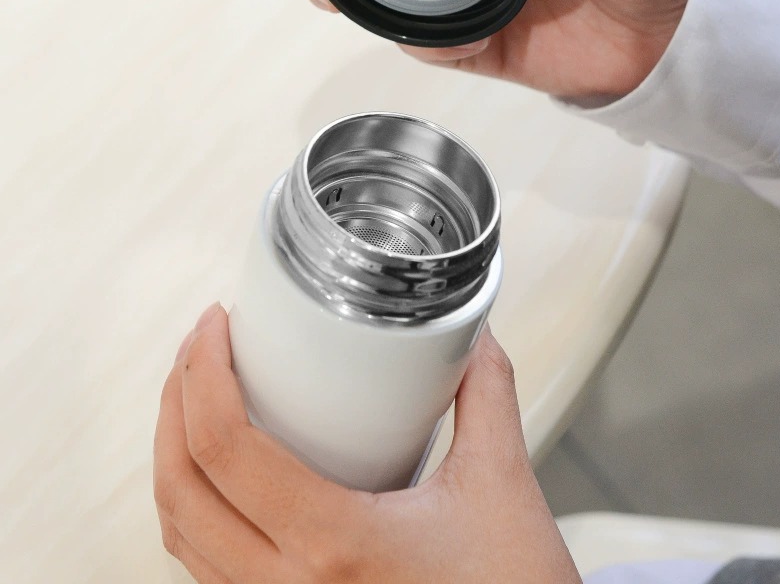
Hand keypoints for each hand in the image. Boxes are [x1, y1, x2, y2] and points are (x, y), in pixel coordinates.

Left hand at [154, 303, 580, 582]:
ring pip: (180, 533)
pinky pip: (204, 565)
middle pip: (180, 486)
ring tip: (196, 394)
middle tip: (199, 346)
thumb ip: (487, 396)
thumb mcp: (503, 484)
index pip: (227, 447)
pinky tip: (220, 470)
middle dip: (174, 401)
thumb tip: (470, 338)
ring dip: (173, 453)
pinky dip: (192, 504)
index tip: (215, 323)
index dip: (203, 372)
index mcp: (336, 545)